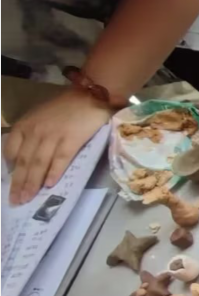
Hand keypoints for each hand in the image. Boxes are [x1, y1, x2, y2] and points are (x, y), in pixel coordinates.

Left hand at [3, 89, 111, 204]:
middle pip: (23, 161)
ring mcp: (53, 135)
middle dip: (18, 183)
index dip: (10, 168)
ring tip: (28, 198)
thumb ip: (33, 133)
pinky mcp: (71, 140)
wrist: (90, 95)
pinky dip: (54, 172)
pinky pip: (60, 159)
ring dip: (32, 183)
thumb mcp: (41, 116)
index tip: (10, 183)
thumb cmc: (67, 107)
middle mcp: (36, 131)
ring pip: (38, 163)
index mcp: (26, 124)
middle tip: (15, 200)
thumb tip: (28, 157)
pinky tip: (49, 185)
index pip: (11, 149)